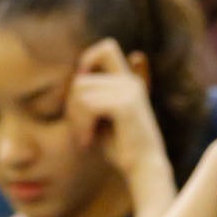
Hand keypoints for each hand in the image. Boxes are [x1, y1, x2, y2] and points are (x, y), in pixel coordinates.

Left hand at [67, 39, 169, 186]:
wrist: (144, 170)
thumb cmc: (121, 148)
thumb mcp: (102, 117)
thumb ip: (91, 96)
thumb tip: (73, 80)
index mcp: (128, 81)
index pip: (107, 47)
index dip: (87, 60)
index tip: (81, 92)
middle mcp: (130, 82)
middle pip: (82, 78)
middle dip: (72, 105)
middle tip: (79, 130)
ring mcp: (130, 91)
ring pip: (80, 90)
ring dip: (75, 118)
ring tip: (84, 137)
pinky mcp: (126, 105)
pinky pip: (87, 105)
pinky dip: (81, 125)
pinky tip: (88, 141)